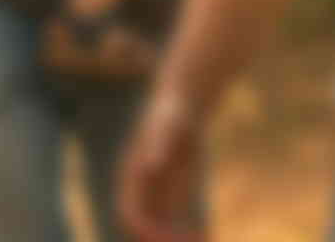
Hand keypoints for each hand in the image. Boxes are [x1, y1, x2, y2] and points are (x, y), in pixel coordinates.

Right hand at [120, 89, 205, 241]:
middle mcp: (141, 189)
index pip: (130, 214)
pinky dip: (187, 233)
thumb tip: (151, 165)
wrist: (183, 107)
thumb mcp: (168, 124)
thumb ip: (159, 143)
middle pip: (144, 228)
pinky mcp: (173, 193)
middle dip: (162, 241)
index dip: (146, 232)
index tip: (167, 241)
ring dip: (175, 241)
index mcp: (132, 176)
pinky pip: (176, 221)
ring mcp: (156, 192)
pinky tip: (204, 237)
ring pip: (161, 229)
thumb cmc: (173, 113)